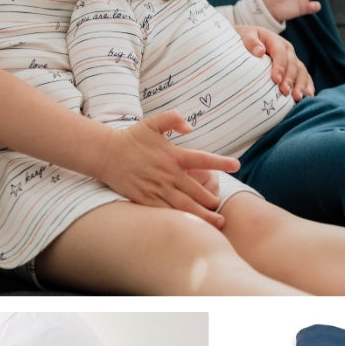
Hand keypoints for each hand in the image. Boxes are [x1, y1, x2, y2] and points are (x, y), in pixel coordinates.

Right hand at [96, 112, 239, 227]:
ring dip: (203, 216)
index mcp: (173, 155)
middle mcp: (168, 174)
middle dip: (213, 200)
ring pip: (185, 206)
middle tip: (222, 206)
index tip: (237, 165)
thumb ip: (173, 119)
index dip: (221, 162)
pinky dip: (181, 220)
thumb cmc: (132, 138)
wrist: (107, 154)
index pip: (203, 159)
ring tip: (218, 223)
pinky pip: (167, 212)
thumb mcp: (153, 122)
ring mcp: (158, 189)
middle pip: (198, 191)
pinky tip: (191, 226)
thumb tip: (190, 127)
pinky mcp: (146, 200)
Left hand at [236, 25, 315, 100]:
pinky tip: (307, 97)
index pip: (280, 53)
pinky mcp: (295, 70)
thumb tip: (259, 51)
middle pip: (292, 64)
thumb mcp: (245, 37)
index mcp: (276, 41)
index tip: (276, 79)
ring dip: (301, 85)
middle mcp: (287, 51)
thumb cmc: (245, 41)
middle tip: (285, 92)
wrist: (249, 42)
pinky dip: (307, 87)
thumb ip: (251, 42)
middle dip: (290, 79)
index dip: (280, 66)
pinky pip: (305, 78)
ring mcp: (293, 61)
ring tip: (297, 97)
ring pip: (301, 72)